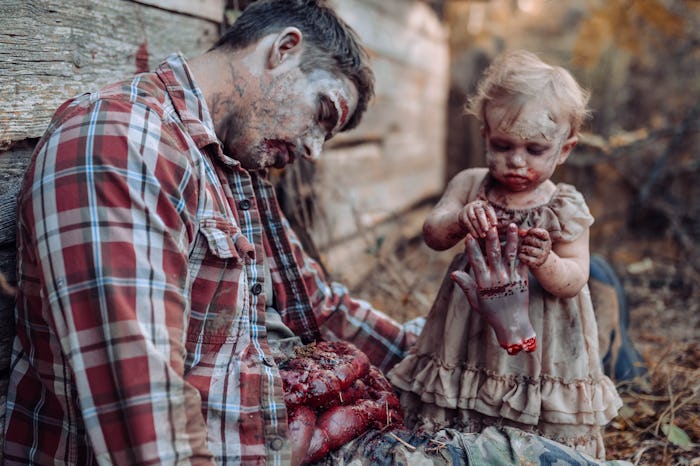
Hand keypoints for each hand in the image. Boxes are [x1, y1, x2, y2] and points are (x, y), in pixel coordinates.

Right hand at [451, 224, 536, 354]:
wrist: (512, 324)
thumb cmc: (491, 313)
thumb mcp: (475, 301)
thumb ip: (466, 285)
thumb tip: (454, 273)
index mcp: (484, 283)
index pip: (476, 262)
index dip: (472, 248)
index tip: (469, 236)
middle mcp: (498, 279)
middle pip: (494, 255)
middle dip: (492, 239)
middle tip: (490, 225)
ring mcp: (511, 279)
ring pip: (511, 255)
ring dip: (512, 239)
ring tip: (513, 226)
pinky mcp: (523, 280)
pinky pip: (524, 263)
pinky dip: (525, 251)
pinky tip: (526, 239)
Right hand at [458, 200, 496, 237]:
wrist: (465, 217)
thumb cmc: (480, 218)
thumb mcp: (486, 217)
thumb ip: (491, 220)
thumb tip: (497, 226)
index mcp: (484, 204)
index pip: (489, 209)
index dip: (492, 217)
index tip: (495, 225)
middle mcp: (476, 205)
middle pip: (480, 213)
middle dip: (484, 222)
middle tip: (487, 230)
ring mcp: (468, 209)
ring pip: (473, 218)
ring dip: (478, 228)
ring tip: (483, 235)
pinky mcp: (462, 215)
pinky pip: (467, 223)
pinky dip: (472, 230)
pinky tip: (476, 236)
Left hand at [519, 227, 551, 267]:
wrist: (537, 258)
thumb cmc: (531, 245)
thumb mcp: (530, 237)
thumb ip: (526, 233)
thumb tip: (522, 232)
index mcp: (546, 238)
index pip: (543, 233)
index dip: (534, 231)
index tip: (529, 232)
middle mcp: (547, 247)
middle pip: (533, 240)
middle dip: (525, 240)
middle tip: (523, 242)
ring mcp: (543, 256)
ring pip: (531, 250)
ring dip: (523, 248)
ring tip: (522, 248)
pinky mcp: (538, 263)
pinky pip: (528, 259)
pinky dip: (522, 256)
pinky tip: (521, 255)